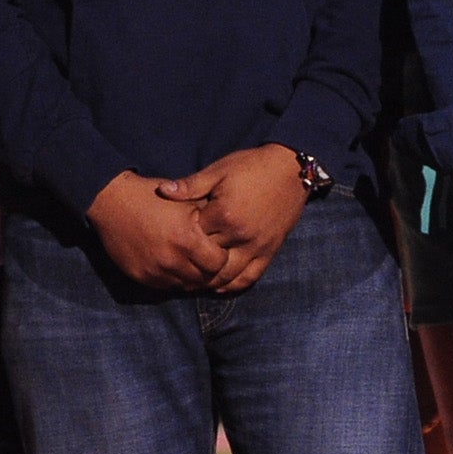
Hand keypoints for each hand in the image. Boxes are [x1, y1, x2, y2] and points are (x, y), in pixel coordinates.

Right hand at [85, 169, 230, 290]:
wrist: (110, 201)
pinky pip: (166, 286)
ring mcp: (155, 271)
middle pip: (205, 279)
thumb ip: (208, 217)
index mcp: (186, 239)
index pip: (219, 263)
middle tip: (207, 260)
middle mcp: (172, 259)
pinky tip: (173, 265)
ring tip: (190, 263)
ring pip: (187, 286)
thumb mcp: (184, 201)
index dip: (221, 256)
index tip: (218, 248)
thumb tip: (228, 230)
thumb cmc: (151, 196)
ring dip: (192, 277)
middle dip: (209, 270)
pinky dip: (173, 278)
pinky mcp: (141, 276)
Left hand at [159, 144, 306, 293]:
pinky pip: (250, 277)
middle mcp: (240, 235)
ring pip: (227, 275)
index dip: (180, 236)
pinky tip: (218, 287)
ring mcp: (257, 246)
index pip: (193, 235)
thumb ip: (190, 186)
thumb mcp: (218, 171)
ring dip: (208, 281)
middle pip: (207, 258)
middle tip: (172, 267)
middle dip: (190, 263)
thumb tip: (161, 190)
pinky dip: (233, 285)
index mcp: (224, 214)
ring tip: (190, 283)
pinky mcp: (270, 252)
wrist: (290, 169)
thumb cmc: (251, 166)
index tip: (169, 238)